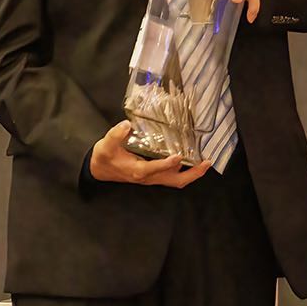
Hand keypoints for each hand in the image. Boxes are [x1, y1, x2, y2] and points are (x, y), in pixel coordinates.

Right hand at [88, 120, 212, 187]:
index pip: (154, 169)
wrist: (100, 170)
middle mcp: (148, 177)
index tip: (178, 155)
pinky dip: (185, 171)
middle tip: (206, 163)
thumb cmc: (104, 158)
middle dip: (192, 174)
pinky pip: (173, 176)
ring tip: (205, 162)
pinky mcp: (154, 176)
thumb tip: (127, 125)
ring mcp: (153, 178)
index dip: (166, 164)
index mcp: (137, 171)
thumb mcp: (105, 145)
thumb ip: (115, 135)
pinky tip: (192, 160)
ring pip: (176, 180)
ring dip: (192, 173)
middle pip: (174, 180)